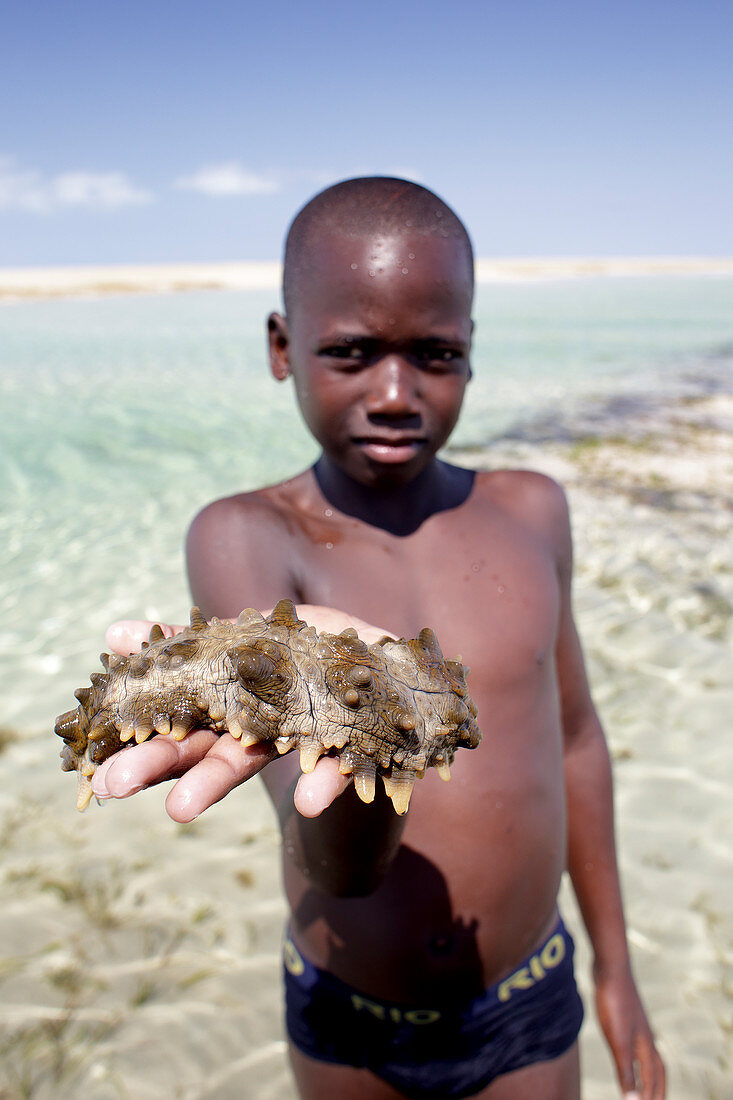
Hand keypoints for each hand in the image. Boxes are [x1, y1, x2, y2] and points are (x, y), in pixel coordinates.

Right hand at [92, 606, 394, 821]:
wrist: (398, 675)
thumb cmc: (317, 651)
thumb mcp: (251, 632)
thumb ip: (190, 641)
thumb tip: (113, 632)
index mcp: (233, 703)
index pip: (179, 724)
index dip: (140, 743)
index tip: (96, 769)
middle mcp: (261, 727)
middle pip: (203, 747)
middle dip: (159, 766)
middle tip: (113, 784)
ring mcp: (302, 737)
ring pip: (255, 759)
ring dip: (216, 783)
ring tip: (179, 810)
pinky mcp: (354, 744)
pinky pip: (340, 766)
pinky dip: (326, 784)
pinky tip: (310, 800)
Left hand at [595, 966, 665, 1098]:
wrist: (611, 968)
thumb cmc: (614, 1003)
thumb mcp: (618, 1041)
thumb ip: (625, 1071)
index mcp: (645, 1046)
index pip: (652, 1080)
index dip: (650, 1096)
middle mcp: (645, 1037)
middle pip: (656, 1069)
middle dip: (656, 1087)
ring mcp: (636, 1025)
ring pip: (646, 1054)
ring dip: (647, 1071)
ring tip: (643, 1081)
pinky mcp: (625, 1015)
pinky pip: (634, 1041)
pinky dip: (633, 1054)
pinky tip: (624, 1048)